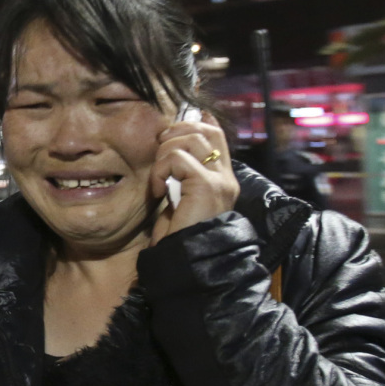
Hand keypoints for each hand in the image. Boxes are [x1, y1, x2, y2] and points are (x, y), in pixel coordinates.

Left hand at [149, 115, 238, 243]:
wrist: (183, 263)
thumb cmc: (176, 239)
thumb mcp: (178, 200)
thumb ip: (180, 175)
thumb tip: (168, 148)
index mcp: (222, 181)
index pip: (216, 136)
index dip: (198, 122)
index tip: (177, 125)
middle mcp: (226, 179)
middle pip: (208, 130)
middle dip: (178, 130)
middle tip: (159, 148)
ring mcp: (220, 182)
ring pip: (192, 139)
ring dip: (166, 152)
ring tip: (159, 176)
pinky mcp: (207, 186)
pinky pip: (178, 158)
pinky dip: (161, 169)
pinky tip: (157, 190)